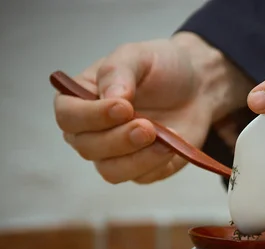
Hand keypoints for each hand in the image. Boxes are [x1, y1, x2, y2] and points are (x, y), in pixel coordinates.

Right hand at [53, 32, 252, 183]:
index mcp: (81, 99)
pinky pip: (141, 177)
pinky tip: (172, 147)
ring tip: (164, 141)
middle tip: (147, 126)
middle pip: (87, 147)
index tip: (123, 107)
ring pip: (111, 171)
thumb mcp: (138, 55)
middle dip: (118, 139)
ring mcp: (116, 153)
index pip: (68, 116)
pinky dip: (156, 164)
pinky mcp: (142, 168)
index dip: (90, 116)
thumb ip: (119, 71)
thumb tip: (112, 97)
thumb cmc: (161, 67)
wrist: (196, 86)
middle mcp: (92, 130)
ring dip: (137, 159)